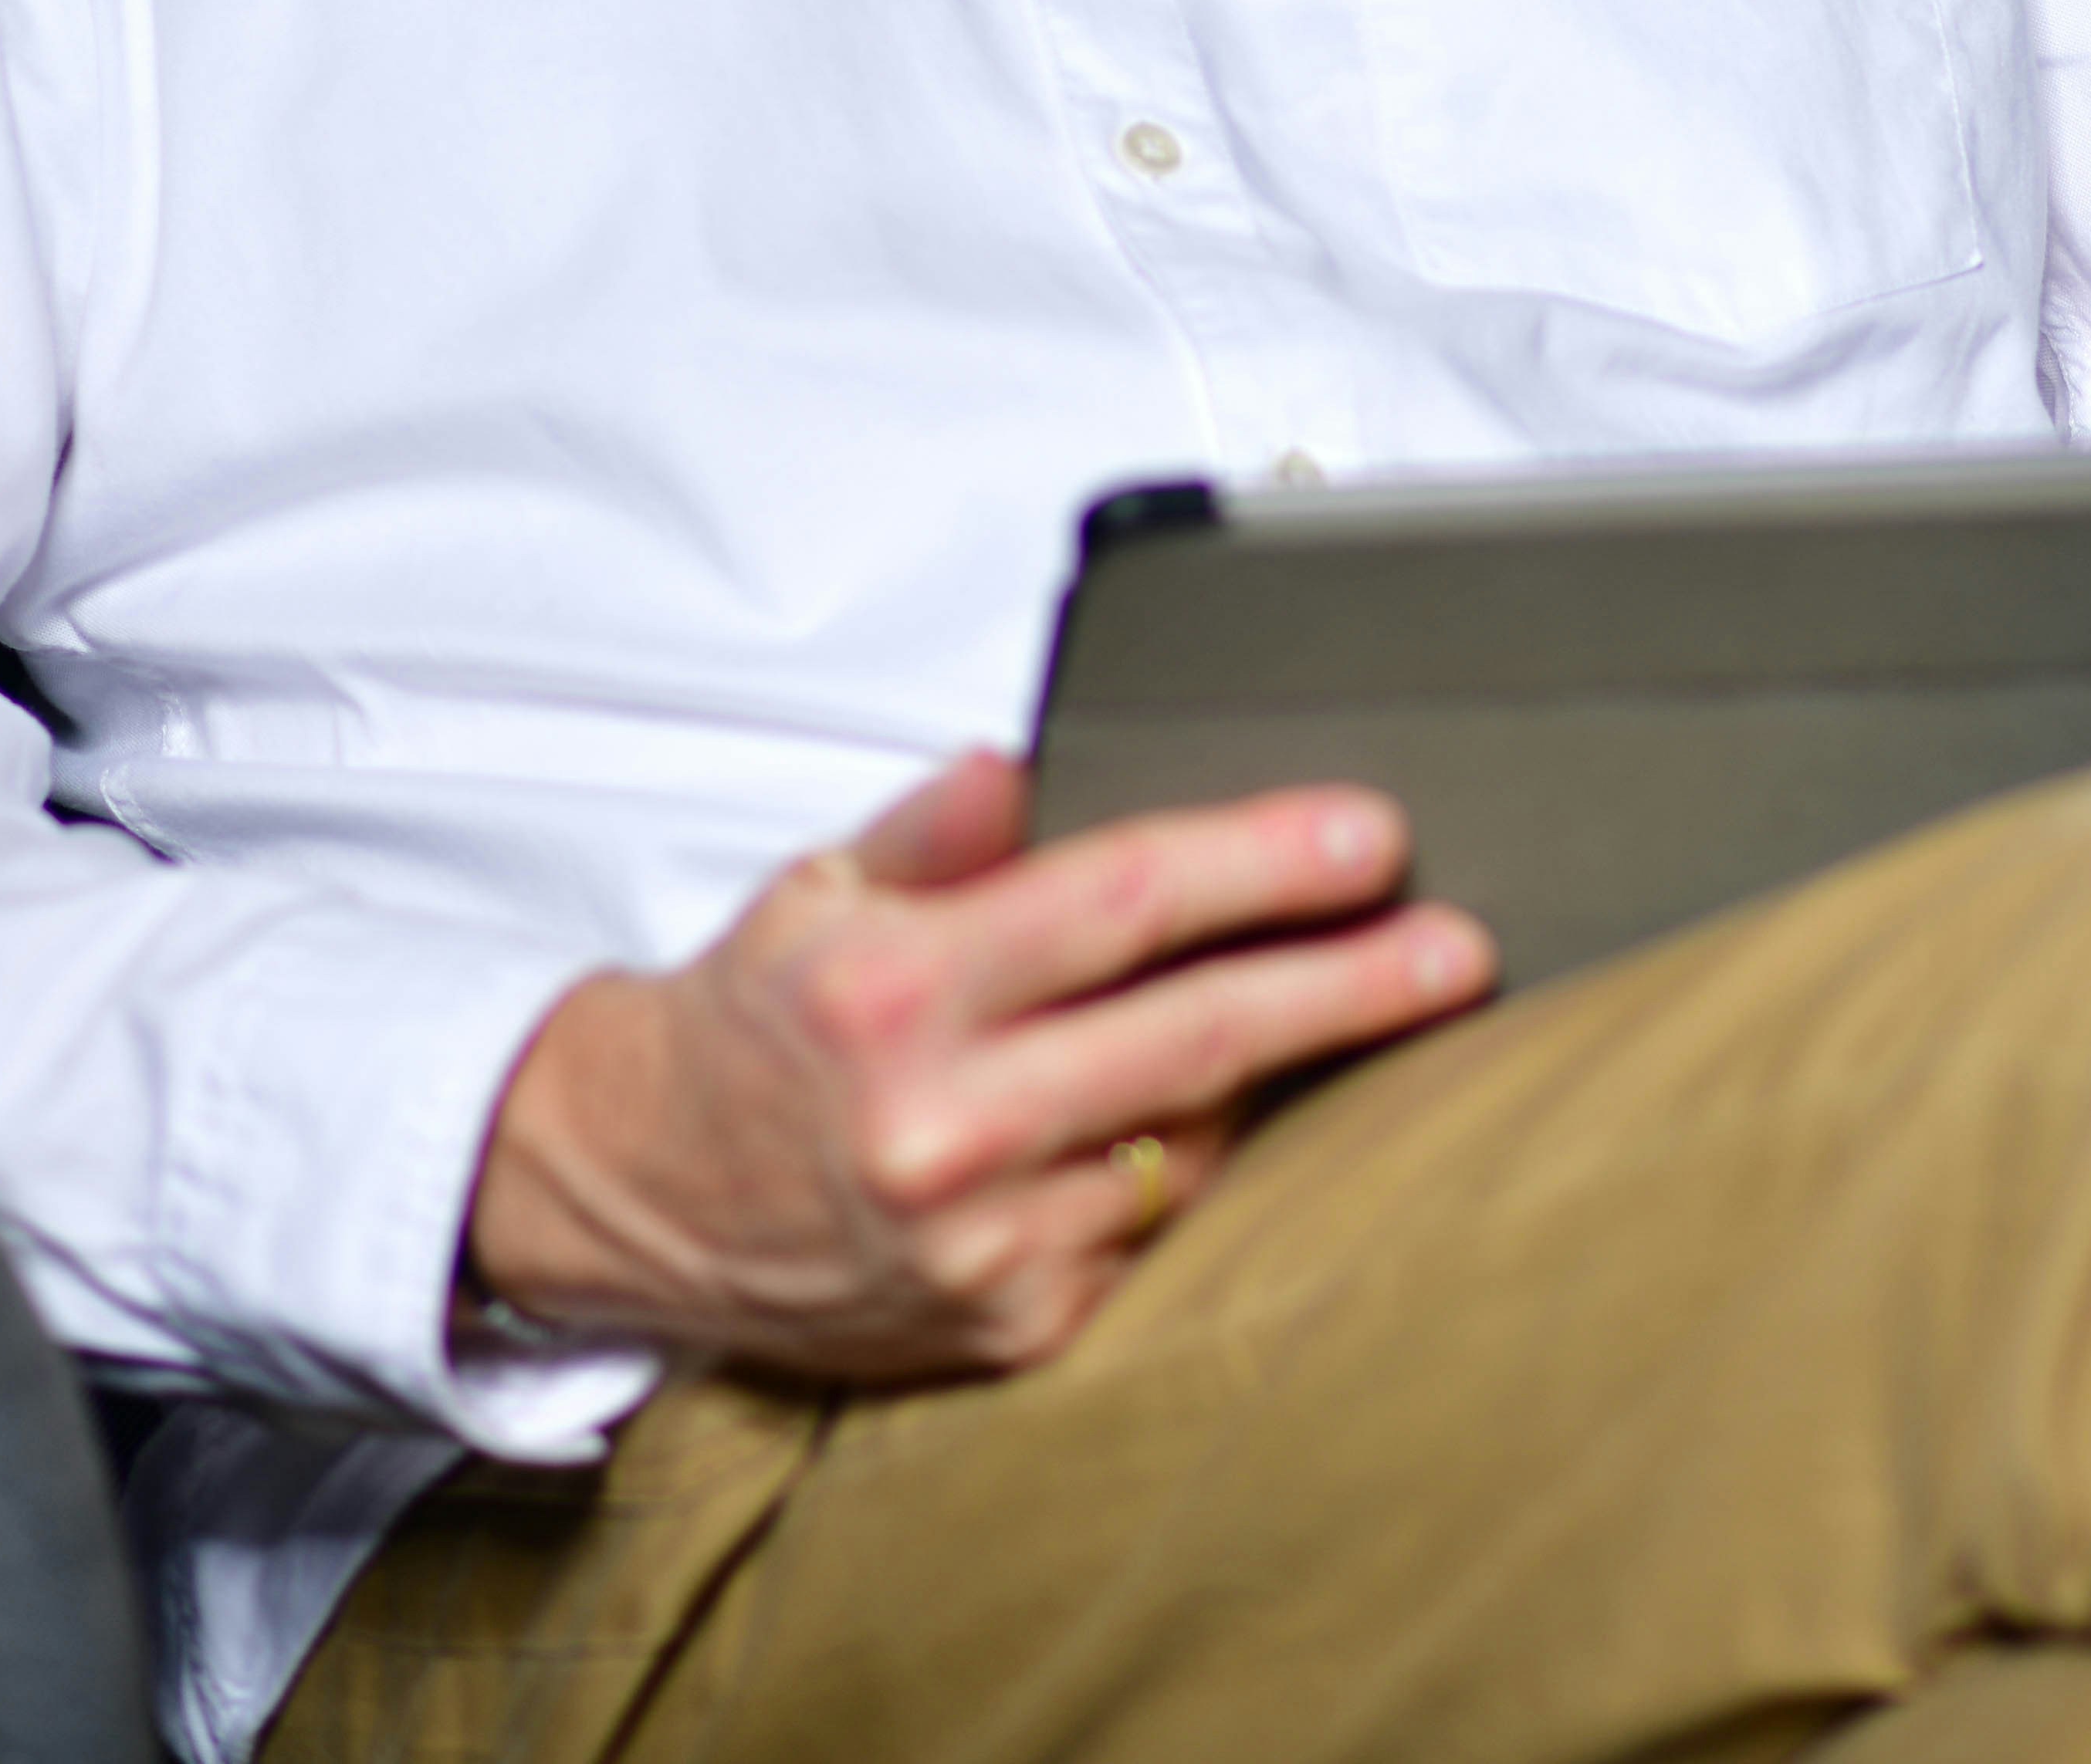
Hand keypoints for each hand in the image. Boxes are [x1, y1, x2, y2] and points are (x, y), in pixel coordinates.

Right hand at [458, 750, 1494, 1380]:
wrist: (630, 1197)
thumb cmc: (747, 1027)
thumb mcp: (820, 888)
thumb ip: (939, 828)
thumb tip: (1037, 760)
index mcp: (897, 993)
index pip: (1124, 904)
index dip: (1262, 864)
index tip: (1370, 836)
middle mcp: (940, 1126)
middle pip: (1197, 1037)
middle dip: (1350, 985)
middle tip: (1459, 950)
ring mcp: (978, 1243)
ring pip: (1194, 1143)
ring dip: (1278, 1081)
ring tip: (1356, 1017)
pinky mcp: (1004, 1329)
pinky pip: (1152, 1235)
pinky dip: (1192, 1171)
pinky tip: (1219, 1124)